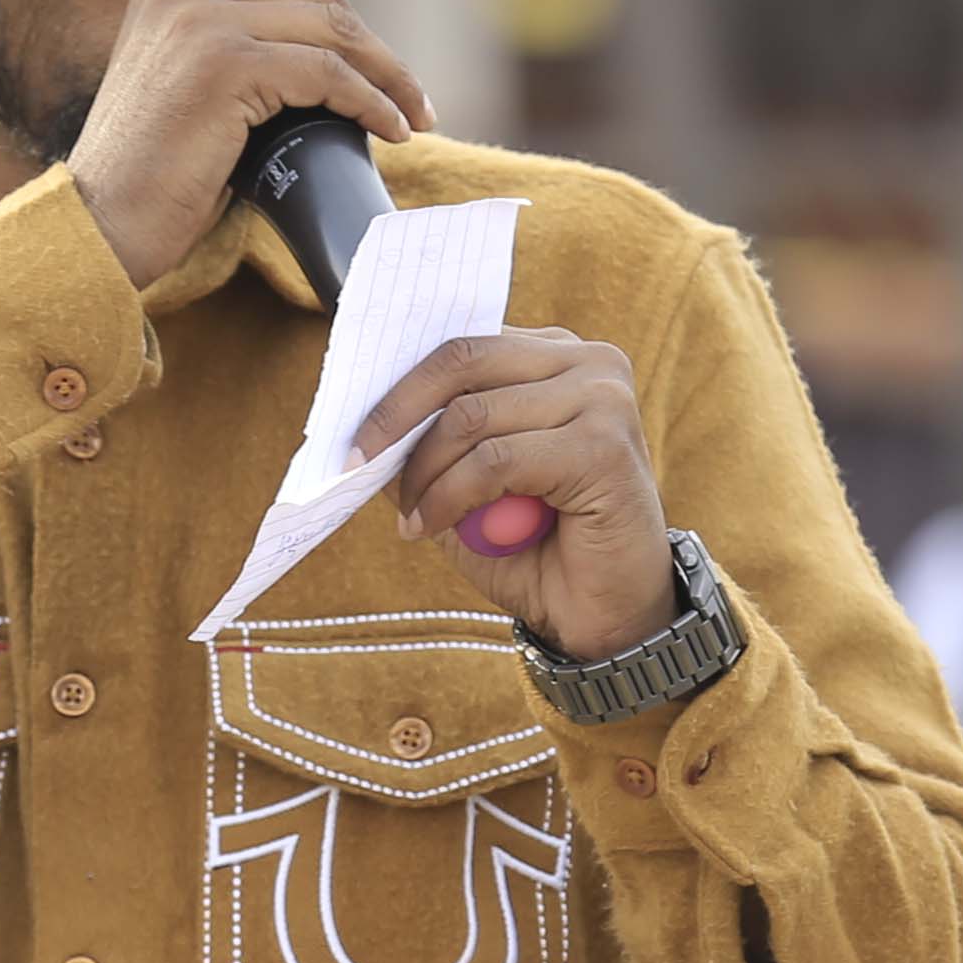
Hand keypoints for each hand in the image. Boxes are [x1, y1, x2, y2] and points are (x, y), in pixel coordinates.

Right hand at [57, 0, 432, 288]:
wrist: (100, 228)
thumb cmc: (152, 183)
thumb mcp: (192, 97)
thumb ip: (239, 59)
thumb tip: (328, 62)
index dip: (345, 24)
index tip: (381, 72)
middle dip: (374, 45)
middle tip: (411, 97)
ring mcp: (200, 22)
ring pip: (330, 28)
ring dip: (387, 73)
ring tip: (414, 115)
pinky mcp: (224, 63)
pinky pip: (326, 70)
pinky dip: (370, 100)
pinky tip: (390, 130)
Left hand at [356, 329, 668, 656]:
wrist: (607, 616)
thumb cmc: (538, 548)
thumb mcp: (469, 485)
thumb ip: (432, 443)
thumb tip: (361, 422)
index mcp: (557, 357)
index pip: (463, 345)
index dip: (400, 385)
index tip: (355, 431)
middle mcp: (589, 362)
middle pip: (463, 360)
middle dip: (397, 415)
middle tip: (358, 463)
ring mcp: (603, 399)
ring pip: (474, 415)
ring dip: (424, 473)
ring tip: (409, 516)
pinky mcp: (604, 446)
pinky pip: (496, 461)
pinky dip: (449, 497)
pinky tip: (429, 528)